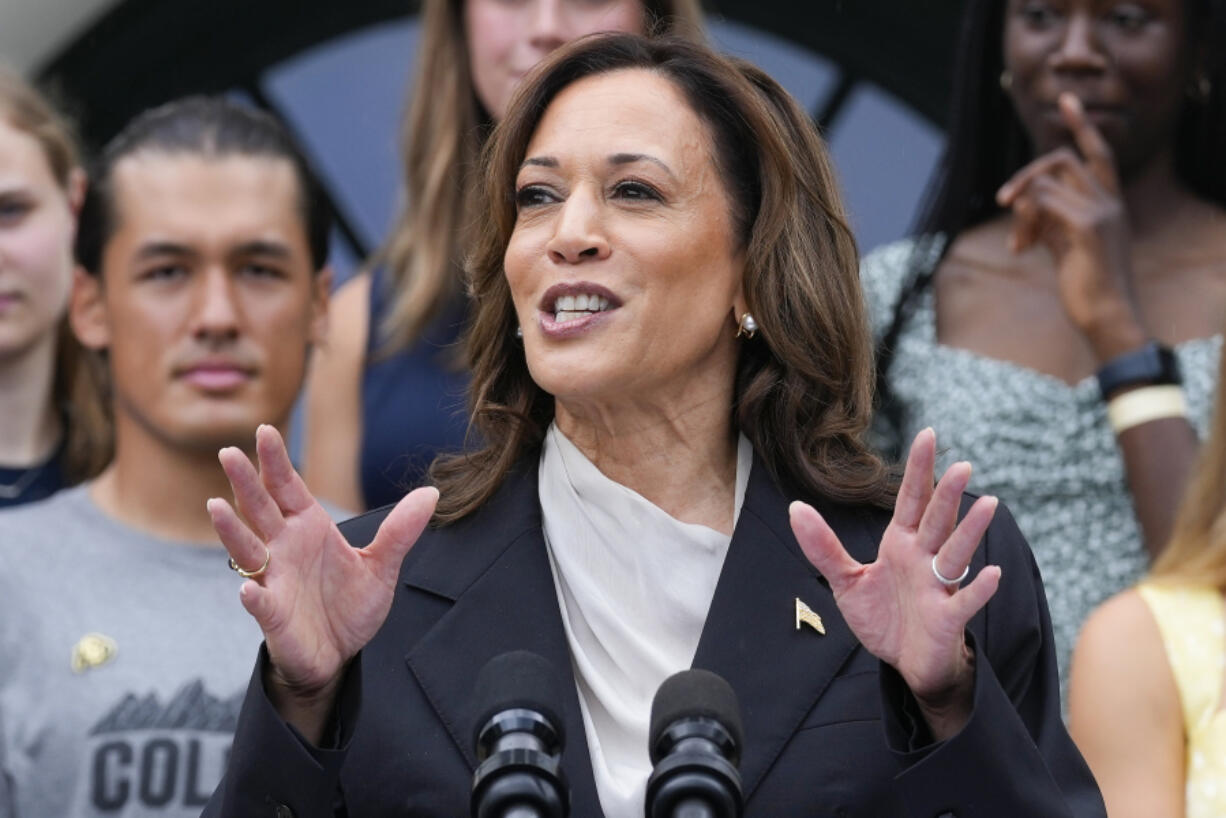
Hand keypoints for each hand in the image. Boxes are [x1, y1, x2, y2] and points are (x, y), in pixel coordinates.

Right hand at [208, 425, 437, 709]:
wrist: (338, 653)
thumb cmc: (350, 606)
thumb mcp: (381, 565)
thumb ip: (401, 530)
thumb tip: (432, 492)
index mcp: (308, 528)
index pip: (288, 488)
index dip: (276, 462)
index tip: (265, 430)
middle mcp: (284, 548)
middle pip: (260, 509)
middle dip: (245, 482)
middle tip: (229, 451)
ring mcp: (274, 579)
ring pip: (247, 550)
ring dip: (232, 530)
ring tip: (216, 505)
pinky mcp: (273, 615)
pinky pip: (260, 603)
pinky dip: (254, 596)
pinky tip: (249, 589)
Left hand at [790, 429, 1000, 738]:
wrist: (903, 663)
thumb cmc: (882, 617)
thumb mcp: (845, 580)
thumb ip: (822, 546)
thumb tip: (795, 507)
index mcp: (901, 544)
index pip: (911, 500)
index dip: (919, 469)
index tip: (927, 435)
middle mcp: (924, 559)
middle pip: (936, 520)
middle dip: (947, 494)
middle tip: (962, 465)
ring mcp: (938, 587)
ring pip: (956, 554)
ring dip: (971, 531)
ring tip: (989, 504)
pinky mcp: (947, 618)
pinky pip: (964, 601)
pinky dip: (978, 589)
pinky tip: (991, 573)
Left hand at [996, 92, 1144, 359]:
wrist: (1106, 316)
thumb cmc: (1085, 286)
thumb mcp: (1063, 245)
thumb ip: (1049, 219)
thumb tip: (1023, 202)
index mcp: (1109, 203)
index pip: (1098, 154)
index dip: (1081, 125)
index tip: (1066, 99)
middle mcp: (1110, 201)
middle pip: (1062, 160)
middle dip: (1025, 175)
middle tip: (1002, 200)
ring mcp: (1103, 212)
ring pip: (1046, 182)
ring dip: (1021, 208)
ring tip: (1019, 243)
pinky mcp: (1089, 227)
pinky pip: (1043, 202)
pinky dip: (1024, 221)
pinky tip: (1021, 248)